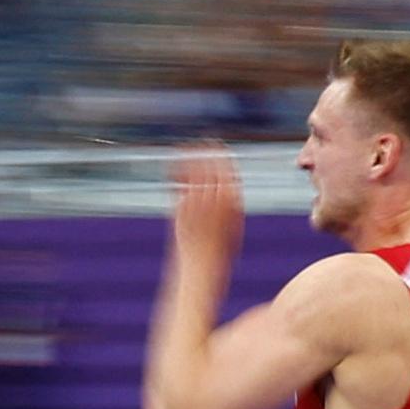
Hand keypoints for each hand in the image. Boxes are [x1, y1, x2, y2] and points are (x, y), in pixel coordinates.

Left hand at [170, 143, 243, 269]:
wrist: (202, 269)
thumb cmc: (221, 251)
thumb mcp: (236, 227)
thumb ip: (232, 205)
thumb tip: (230, 188)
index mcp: (232, 205)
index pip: (228, 173)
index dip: (223, 158)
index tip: (220, 147)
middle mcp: (214, 203)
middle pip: (210, 169)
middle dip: (207, 153)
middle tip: (205, 140)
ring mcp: (195, 206)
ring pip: (193, 174)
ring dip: (191, 157)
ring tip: (187, 145)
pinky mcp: (180, 210)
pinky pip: (178, 186)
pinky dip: (176, 172)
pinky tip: (173, 162)